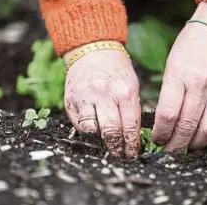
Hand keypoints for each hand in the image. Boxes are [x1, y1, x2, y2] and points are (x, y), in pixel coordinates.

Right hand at [63, 42, 140, 157]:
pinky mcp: (72, 100)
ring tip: (109, 150)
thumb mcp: (132, 84)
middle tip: (122, 157)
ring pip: (93, 131)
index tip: (133, 154)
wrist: (93, 50)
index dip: (132, 145)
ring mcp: (86, 98)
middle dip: (118, 149)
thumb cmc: (116, 69)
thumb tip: (134, 134)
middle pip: (111, 132)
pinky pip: (79, 124)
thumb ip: (133, 108)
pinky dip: (88, 134)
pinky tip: (95, 137)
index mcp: (125, 92)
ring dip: (102, 144)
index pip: (130, 126)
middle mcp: (105, 95)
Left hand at [153, 2, 206, 151]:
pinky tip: (199, 138)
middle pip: (186, 126)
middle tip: (167, 151)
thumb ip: (169, 93)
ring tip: (184, 148)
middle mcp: (200, 85)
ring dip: (193, 145)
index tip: (156, 140)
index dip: (161, 133)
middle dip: (175, 145)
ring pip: (206, 129)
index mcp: (179, 75)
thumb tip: (164, 121)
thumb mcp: (171, 65)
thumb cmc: (190, 46)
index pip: (168, 114)